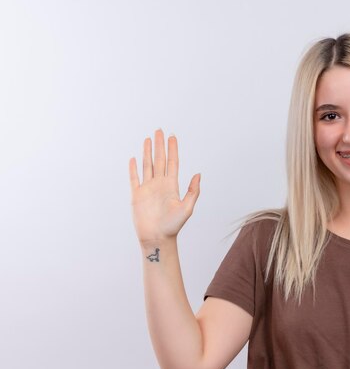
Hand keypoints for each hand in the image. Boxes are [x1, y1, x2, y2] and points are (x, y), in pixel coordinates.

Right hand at [129, 129, 199, 243]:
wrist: (157, 238)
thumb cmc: (173, 226)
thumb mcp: (187, 208)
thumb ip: (193, 191)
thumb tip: (198, 174)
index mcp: (172, 186)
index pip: (172, 163)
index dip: (172, 149)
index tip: (172, 136)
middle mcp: (160, 185)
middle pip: (159, 160)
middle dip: (160, 145)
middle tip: (159, 130)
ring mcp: (147, 189)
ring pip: (147, 166)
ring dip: (147, 152)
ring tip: (148, 139)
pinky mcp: (137, 195)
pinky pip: (134, 179)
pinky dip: (133, 169)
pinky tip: (133, 159)